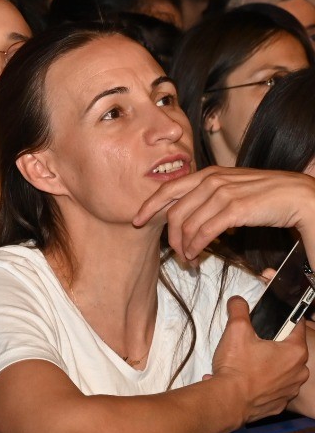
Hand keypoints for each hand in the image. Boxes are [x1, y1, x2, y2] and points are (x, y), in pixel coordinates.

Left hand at [132, 166, 314, 261]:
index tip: (137, 220)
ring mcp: (222, 194)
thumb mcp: (230, 187)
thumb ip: (207, 195)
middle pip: (175, 211)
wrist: (295, 195)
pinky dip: (196, 246)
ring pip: (188, 224)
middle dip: (170, 235)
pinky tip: (196, 254)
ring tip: (188, 258)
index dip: (149, 206)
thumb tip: (188, 214)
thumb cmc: (263, 194)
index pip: (167, 189)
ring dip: (184, 246)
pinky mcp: (235, 209)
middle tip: (173, 251)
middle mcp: (211, 181)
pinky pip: (205, 231)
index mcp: (206, 174)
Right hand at [209, 296, 308, 425]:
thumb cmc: (237, 367)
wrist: (229, 400)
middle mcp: (299, 372)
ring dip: (269, 365)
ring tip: (247, 363)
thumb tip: (238, 301)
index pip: (296, 326)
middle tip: (253, 342)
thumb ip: (239, 310)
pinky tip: (247, 379)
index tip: (273, 318)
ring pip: (283, 369)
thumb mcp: (236, 330)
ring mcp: (291, 389)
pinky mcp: (280, 403)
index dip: (284, 318)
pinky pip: (274, 387)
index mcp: (294, 352)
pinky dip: (263, 383)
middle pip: (289, 349)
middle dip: (273, 344)